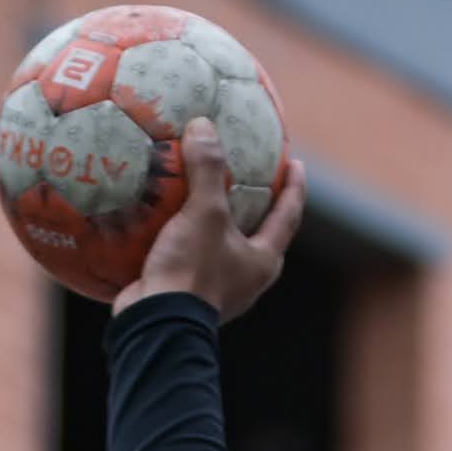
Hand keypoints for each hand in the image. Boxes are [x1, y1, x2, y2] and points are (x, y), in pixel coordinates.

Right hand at [116, 119, 305, 318]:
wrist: (154, 325)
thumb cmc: (192, 270)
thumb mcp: (204, 213)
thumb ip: (207, 169)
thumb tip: (203, 125)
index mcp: (263, 262)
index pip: (288, 217)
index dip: (294, 188)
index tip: (296, 162)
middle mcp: (245, 278)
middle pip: (259, 232)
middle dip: (257, 204)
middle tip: (252, 174)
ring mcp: (216, 288)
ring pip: (222, 243)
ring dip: (216, 218)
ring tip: (205, 189)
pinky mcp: (187, 292)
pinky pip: (189, 252)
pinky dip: (182, 232)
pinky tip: (165, 214)